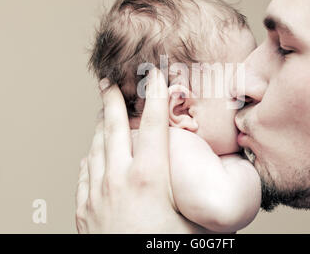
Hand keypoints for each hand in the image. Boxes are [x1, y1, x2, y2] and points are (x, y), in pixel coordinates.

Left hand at [75, 69, 205, 232]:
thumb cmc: (168, 248)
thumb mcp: (195, 219)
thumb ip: (200, 191)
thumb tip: (224, 176)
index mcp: (150, 177)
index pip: (154, 123)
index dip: (156, 94)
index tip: (154, 74)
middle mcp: (119, 179)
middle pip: (113, 127)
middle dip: (112, 99)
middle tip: (108, 81)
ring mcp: (97, 194)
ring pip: (96, 147)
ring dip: (100, 127)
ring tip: (103, 113)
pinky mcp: (85, 210)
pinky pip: (85, 173)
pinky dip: (91, 156)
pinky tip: (94, 153)